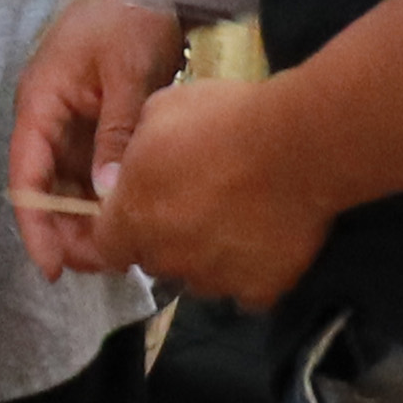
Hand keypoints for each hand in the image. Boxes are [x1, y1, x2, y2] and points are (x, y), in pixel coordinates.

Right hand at [8, 0, 189, 281]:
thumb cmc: (133, 6)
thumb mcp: (128, 74)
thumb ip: (118, 137)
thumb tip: (108, 200)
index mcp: (40, 101)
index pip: (25, 178)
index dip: (36, 227)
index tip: (53, 268)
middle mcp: (50, 111)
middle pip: (47, 184)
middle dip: (66, 227)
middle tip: (101, 266)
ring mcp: (77, 110)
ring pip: (74, 176)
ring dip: (91, 211)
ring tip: (122, 247)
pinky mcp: (103, 108)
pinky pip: (99, 159)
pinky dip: (111, 186)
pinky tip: (135, 209)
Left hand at [94, 69, 340, 311]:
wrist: (296, 146)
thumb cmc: (221, 120)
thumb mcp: (159, 111)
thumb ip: (133, 149)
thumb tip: (124, 173)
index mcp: (133, 219)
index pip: (106, 245)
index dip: (122, 229)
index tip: (140, 213)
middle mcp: (166, 259)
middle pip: (155, 260)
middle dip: (167, 239)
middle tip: (197, 205)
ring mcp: (213, 279)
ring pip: (200, 277)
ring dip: (208, 257)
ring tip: (237, 220)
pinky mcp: (258, 291)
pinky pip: (248, 290)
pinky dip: (253, 272)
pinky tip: (267, 242)